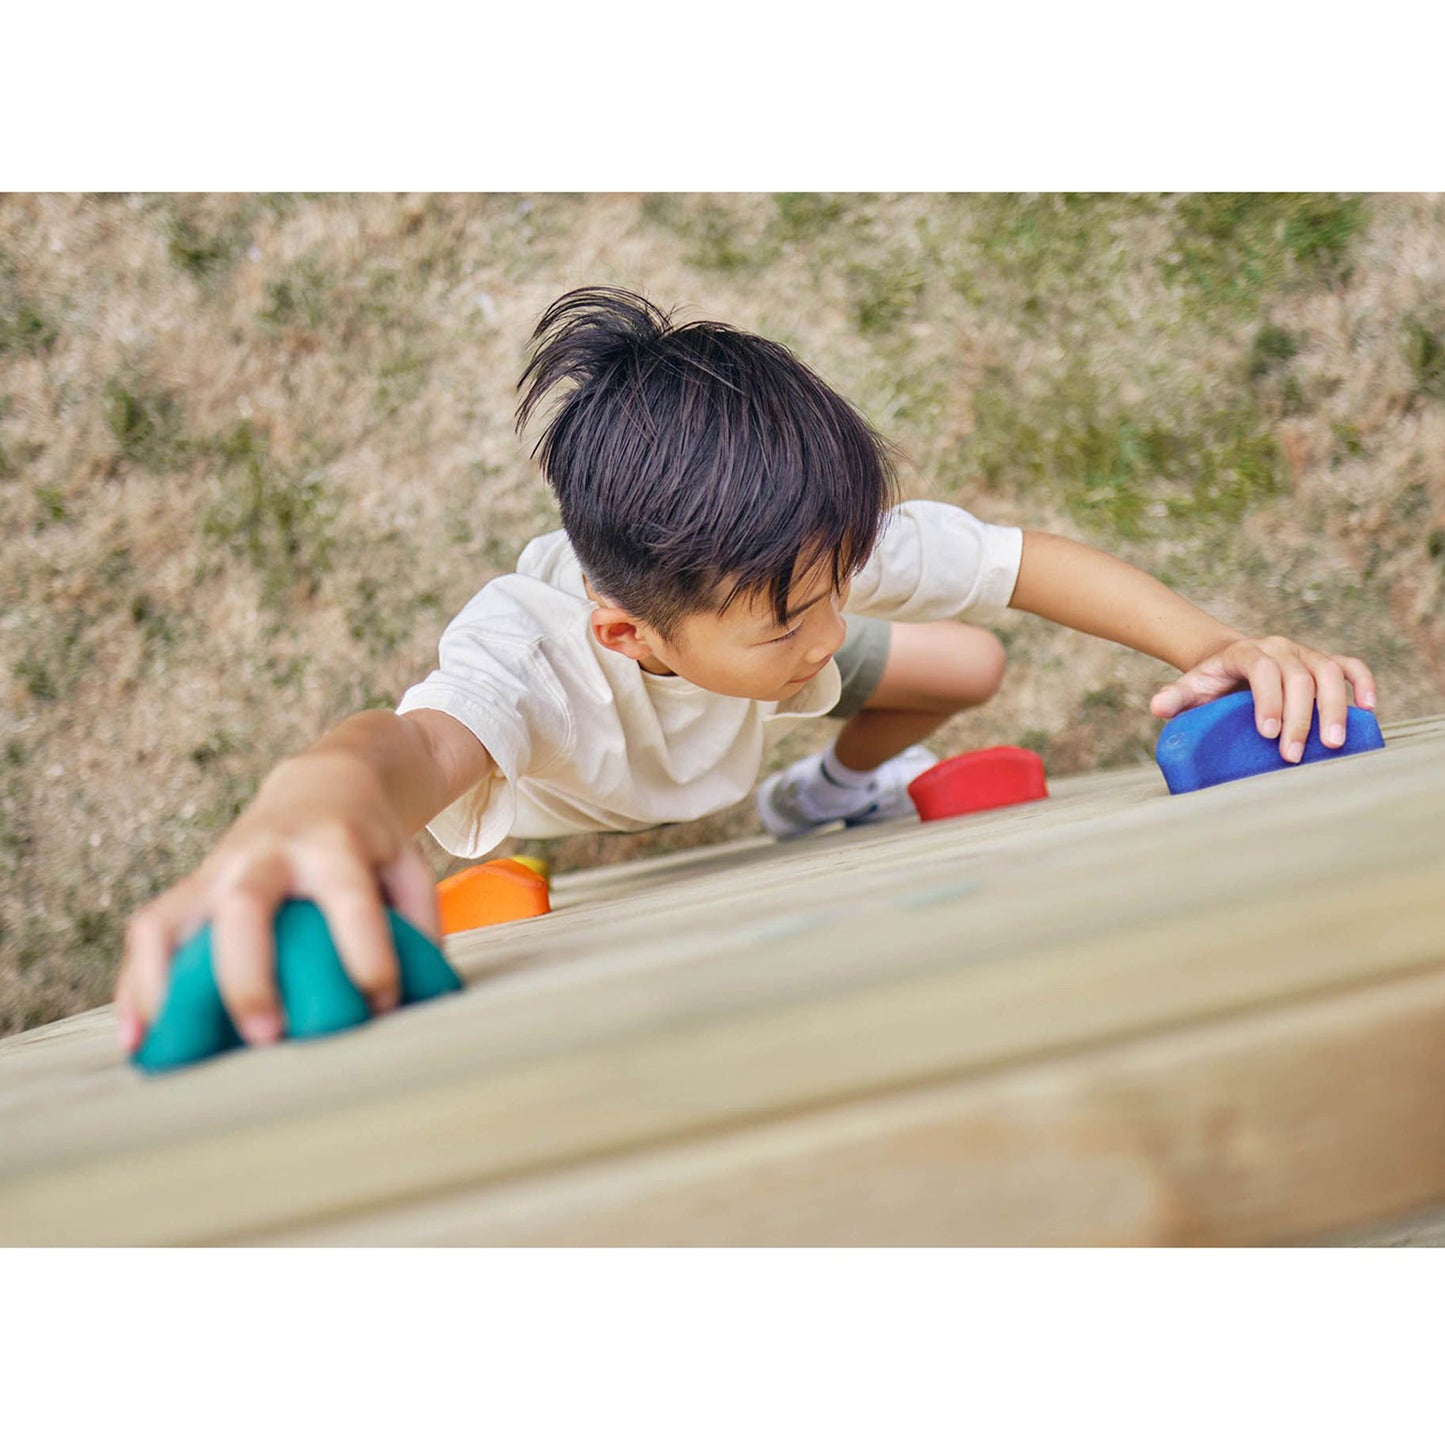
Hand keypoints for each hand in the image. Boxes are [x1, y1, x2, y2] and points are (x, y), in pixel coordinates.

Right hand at [114, 752, 439, 1054]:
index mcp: (333, 846)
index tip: (379, 1002)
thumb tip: (422, 991)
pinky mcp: (191, 887)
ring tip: (170, 1046)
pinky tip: (138, 1037)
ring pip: (174, 919)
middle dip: (249, 975)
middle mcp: (267, 854)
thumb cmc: (370, 841)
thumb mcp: (408, 864)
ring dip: (165, 983)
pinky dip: (137, 985)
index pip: (350, 901)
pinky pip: (149, 932)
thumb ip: (419, 921)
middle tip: (267, 1037)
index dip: (367, 955)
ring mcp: (219, 869)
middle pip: (245, 907)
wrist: (322, 784)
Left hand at [1149, 635, 1377, 762]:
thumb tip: (1157, 709)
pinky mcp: (1325, 662)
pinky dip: (1362, 684)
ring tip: (1332, 744)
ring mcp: (1306, 653)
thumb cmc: (1212, 683)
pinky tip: (1367, 710)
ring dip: (1334, 707)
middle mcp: (1280, 647)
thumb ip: (1176, 697)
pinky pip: (1351, 666)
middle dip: (1299, 717)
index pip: (1263, 669)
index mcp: (1247, 653)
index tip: (1266, 734)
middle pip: (1299, 675)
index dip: (1268, 700)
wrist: (1229, 662)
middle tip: (1293, 755)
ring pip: (1329, 672)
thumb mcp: (1191, 687)